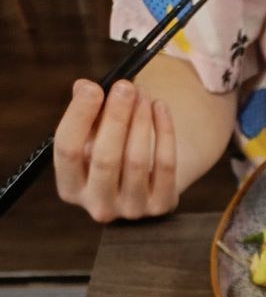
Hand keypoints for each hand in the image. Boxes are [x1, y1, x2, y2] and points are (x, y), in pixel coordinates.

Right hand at [53, 78, 178, 221]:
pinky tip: (160, 107)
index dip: (79, 116)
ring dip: (141, 120)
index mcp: (71, 188)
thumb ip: (84, 112)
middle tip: (125, 86)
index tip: (93, 88)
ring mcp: (131, 210)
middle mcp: (99, 206)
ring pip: (136, 160)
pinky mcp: (161, 206)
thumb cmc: (108, 149)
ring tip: (142, 93)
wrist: (144, 181)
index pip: (68, 151)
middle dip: (116, 117)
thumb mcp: (90, 134)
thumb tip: (85, 88)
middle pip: (104, 159)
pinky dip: (164, 132)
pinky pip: (165, 165)